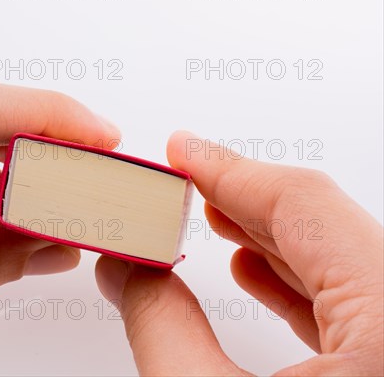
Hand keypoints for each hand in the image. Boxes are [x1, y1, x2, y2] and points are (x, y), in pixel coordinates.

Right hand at [95, 131, 382, 375]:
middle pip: (324, 223)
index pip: (306, 204)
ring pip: (340, 258)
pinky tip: (250, 268)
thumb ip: (161, 327)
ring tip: (211, 216)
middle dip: (244, 198)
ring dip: (267, 235)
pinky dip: (294, 277)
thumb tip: (126, 272)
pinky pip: (354, 298)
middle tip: (187, 177)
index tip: (182, 152)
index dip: (229, 172)